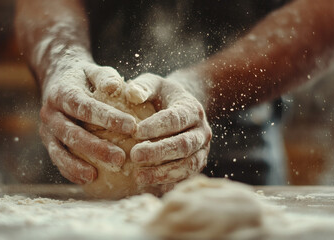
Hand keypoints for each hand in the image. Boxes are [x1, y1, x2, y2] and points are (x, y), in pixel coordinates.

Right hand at [40, 62, 136, 183]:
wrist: (56, 79)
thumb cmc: (83, 76)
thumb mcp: (93, 70)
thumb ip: (105, 76)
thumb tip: (116, 86)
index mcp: (61, 93)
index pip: (84, 107)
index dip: (107, 118)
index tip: (132, 126)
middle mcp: (49, 113)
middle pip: (71, 134)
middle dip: (95, 148)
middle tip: (121, 159)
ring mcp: (46, 130)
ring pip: (60, 151)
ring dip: (77, 165)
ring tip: (96, 175)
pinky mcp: (48, 142)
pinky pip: (57, 160)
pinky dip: (70, 171)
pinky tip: (88, 180)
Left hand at [125, 73, 211, 190]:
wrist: (181, 107)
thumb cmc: (162, 95)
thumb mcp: (154, 84)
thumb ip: (143, 86)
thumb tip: (131, 93)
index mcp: (192, 109)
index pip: (176, 119)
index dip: (157, 126)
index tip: (136, 132)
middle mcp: (201, 132)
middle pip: (183, 145)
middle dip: (159, 152)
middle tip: (135, 155)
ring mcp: (201, 151)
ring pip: (188, 165)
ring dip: (163, 173)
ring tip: (138, 177)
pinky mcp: (196, 165)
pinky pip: (185, 178)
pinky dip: (169, 183)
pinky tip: (149, 187)